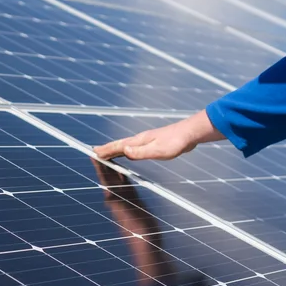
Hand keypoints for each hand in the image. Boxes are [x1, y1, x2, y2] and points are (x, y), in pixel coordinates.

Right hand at [92, 110, 223, 161]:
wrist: (190, 133)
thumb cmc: (176, 142)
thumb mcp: (159, 150)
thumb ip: (141, 152)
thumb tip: (124, 150)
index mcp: (140, 141)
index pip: (119, 146)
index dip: (107, 150)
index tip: (95, 152)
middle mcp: (141, 139)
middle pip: (120, 144)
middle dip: (107, 148)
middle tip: (95, 151)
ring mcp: (147, 140)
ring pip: (126, 145)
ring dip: (115, 149)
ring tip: (107, 152)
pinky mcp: (153, 143)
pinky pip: (134, 148)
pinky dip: (126, 150)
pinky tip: (128, 153)